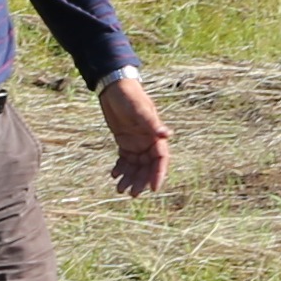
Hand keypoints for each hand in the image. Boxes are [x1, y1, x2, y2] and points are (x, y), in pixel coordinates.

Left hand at [99, 73, 172, 198]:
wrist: (114, 87)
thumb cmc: (129, 96)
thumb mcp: (139, 109)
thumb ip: (151, 123)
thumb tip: (167, 135)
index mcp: (155, 134)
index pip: (160, 159)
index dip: (158, 174)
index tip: (153, 188)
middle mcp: (148, 140)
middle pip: (147, 166)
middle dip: (141, 180)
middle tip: (132, 193)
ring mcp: (136, 142)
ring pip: (135, 166)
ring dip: (129, 178)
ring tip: (120, 189)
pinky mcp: (124, 141)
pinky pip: (125, 159)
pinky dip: (121, 168)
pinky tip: (113, 175)